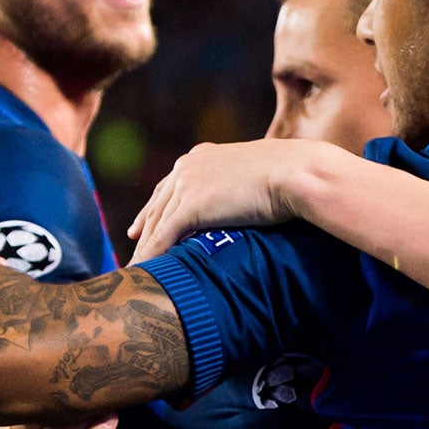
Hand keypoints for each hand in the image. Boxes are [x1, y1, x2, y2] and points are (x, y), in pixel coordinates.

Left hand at [128, 138, 341, 260]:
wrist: (296, 173)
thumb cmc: (291, 174)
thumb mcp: (257, 175)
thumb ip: (241, 185)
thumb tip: (250, 198)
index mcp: (202, 157)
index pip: (170, 185)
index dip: (154, 206)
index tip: (142, 224)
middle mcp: (188, 167)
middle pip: (157, 204)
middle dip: (144, 226)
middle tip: (132, 243)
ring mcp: (187, 185)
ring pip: (157, 223)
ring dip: (144, 249)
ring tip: (135, 270)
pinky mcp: (191, 205)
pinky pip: (163, 236)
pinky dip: (151, 256)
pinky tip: (144, 271)